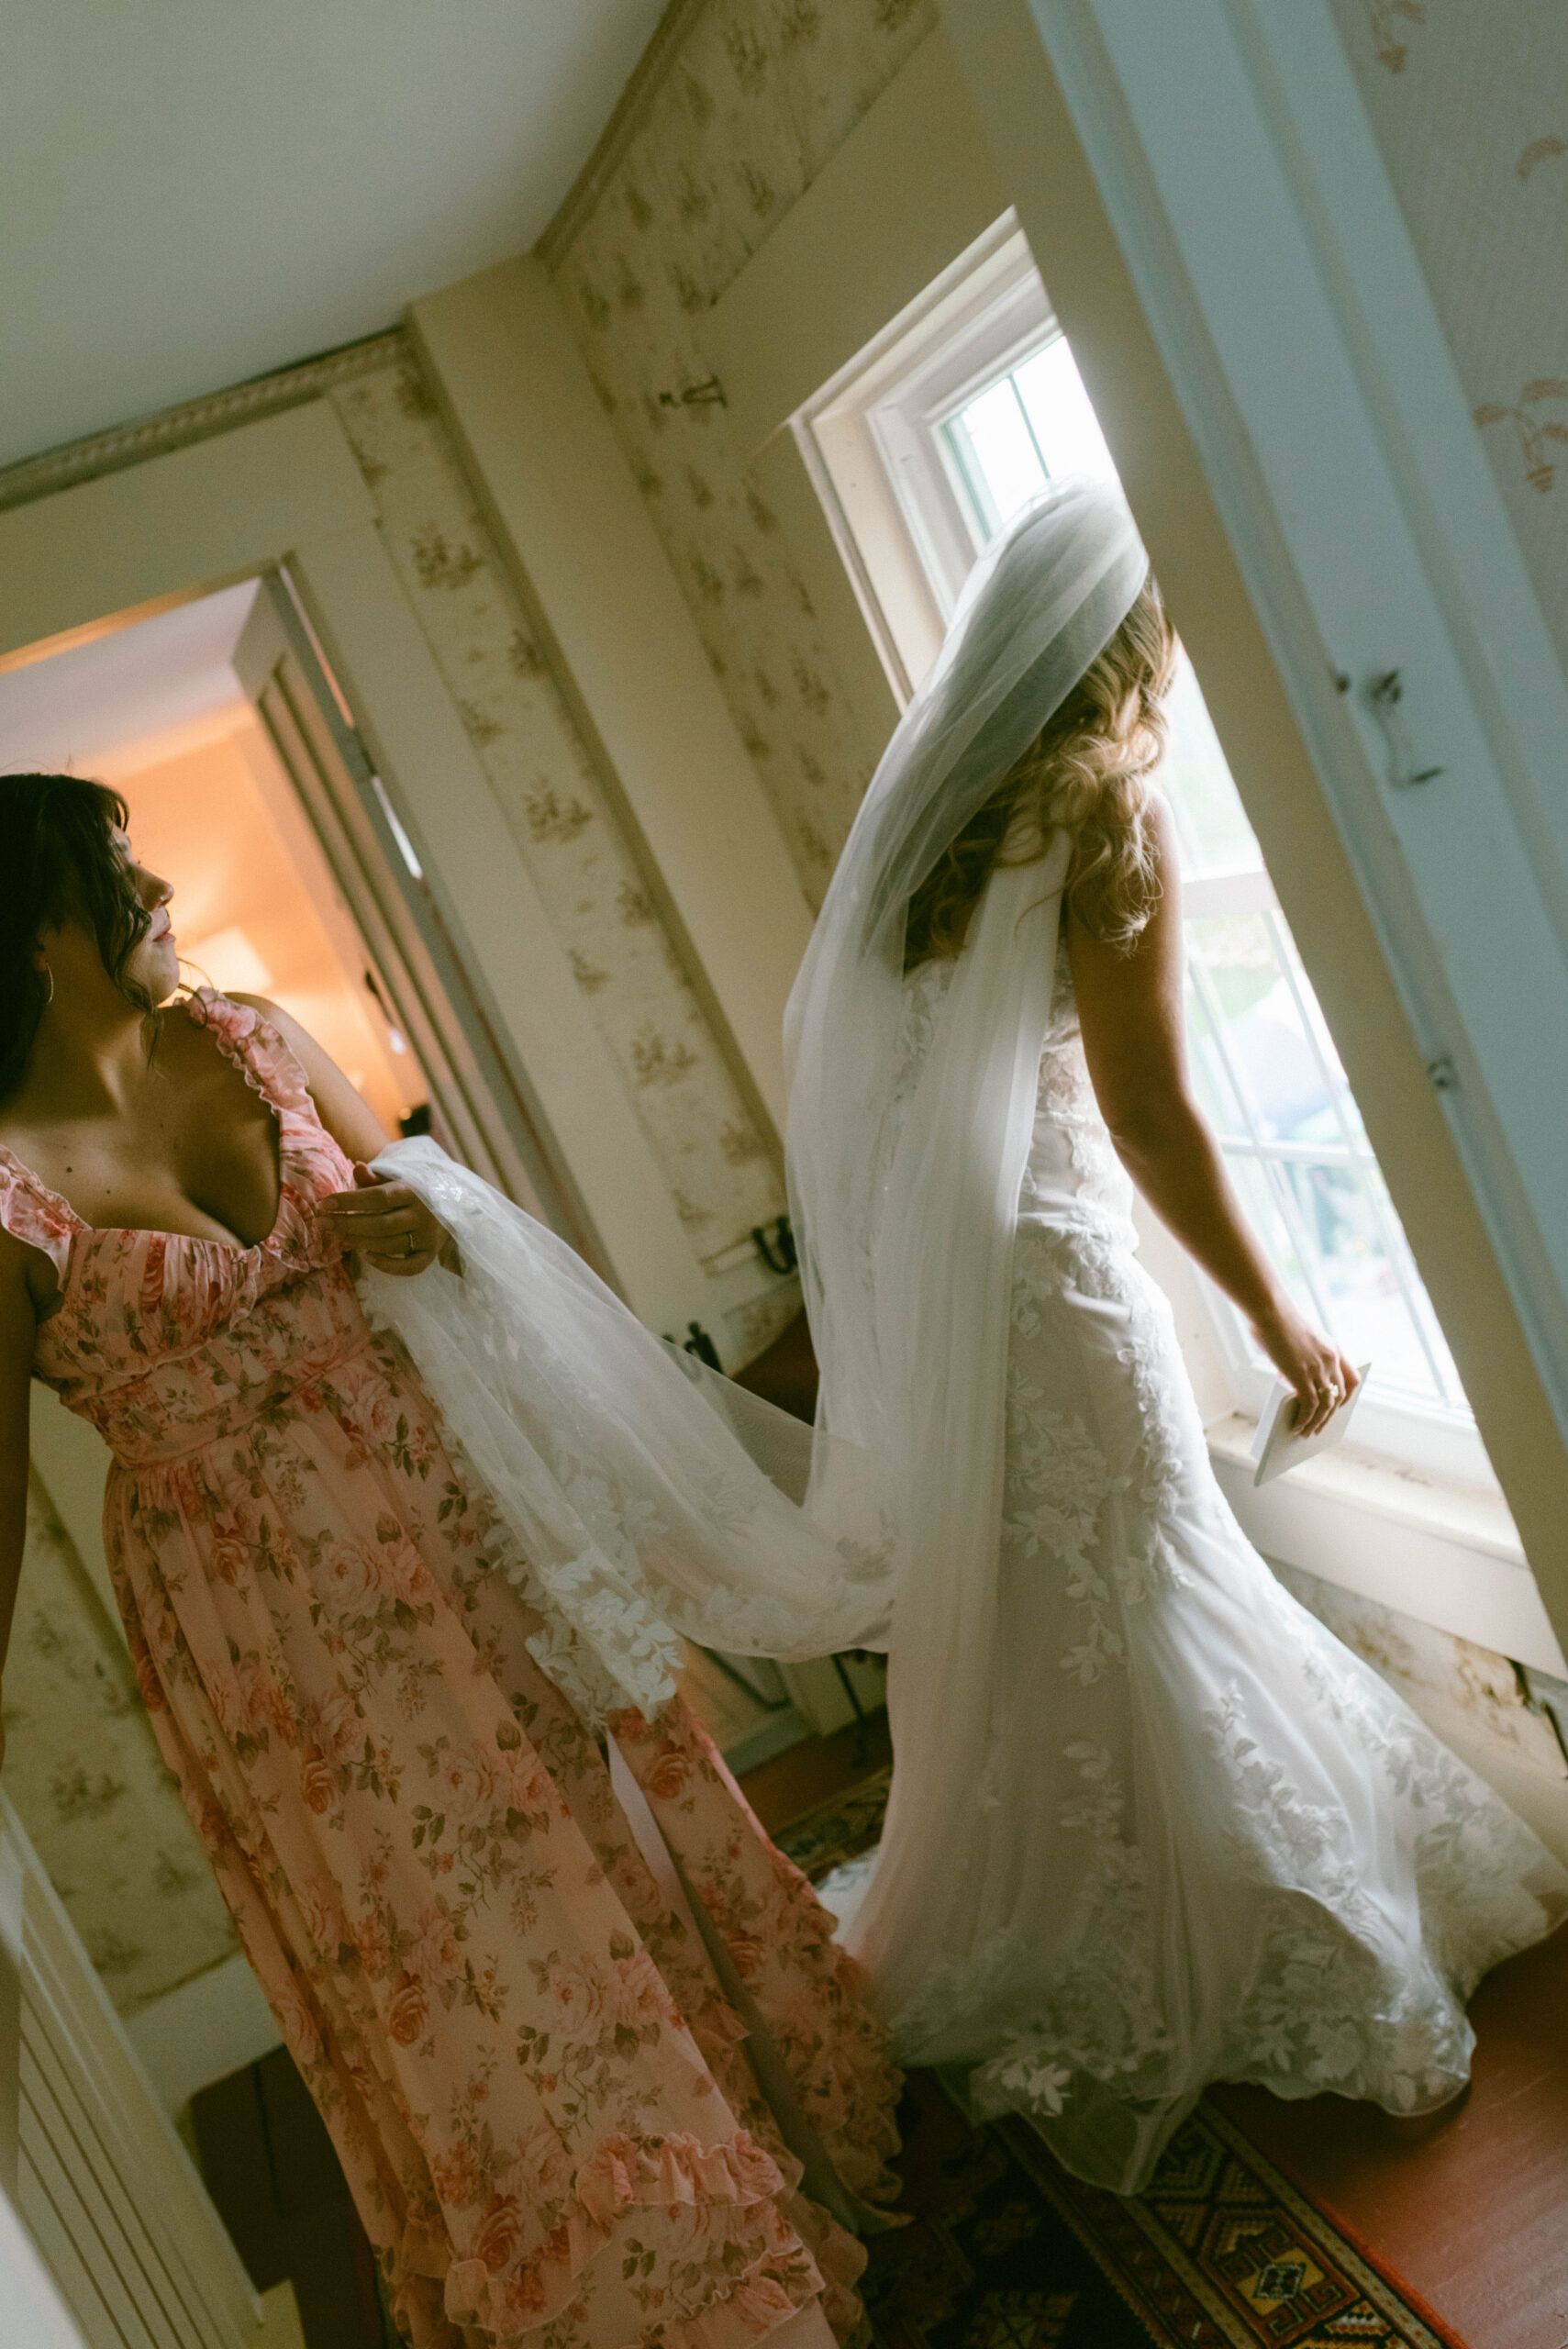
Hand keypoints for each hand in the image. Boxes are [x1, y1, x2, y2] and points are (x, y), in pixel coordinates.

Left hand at [314, 1164, 447, 1276]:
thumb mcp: (398, 1180)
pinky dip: (386, 1265)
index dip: (349, 1201)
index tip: (324, 1204)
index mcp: (413, 1190)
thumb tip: (356, 1166)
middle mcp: (423, 1214)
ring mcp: (428, 1237)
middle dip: (346, 1224)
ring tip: (337, 1237)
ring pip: (390, 1245)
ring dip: (359, 1242)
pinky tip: (365, 1256)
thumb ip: (376, 1178)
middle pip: (380, 1224)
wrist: (453, 1205)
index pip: (378, 1197)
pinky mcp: (430, 1254)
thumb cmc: (414, 1191)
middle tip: (321, 1223)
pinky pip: (409, 1267)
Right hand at [1249, 1303, 1359, 1438]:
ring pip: (1325, 1405)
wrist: (1269, 1309)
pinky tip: (1297, 1426)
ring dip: (1317, 1422)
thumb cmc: (1274, 1318)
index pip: (1352, 1379)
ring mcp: (1318, 1369)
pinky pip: (1308, 1405)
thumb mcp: (1295, 1339)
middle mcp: (1331, 1360)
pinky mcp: (1302, 1376)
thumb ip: (1299, 1359)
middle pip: (1338, 1396)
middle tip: (1320, 1427)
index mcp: (1333, 1348)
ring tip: (1306, 1433)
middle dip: (1329, 1415)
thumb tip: (1289, 1381)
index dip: (1346, 1396)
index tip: (1338, 1407)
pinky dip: (1304, 1419)